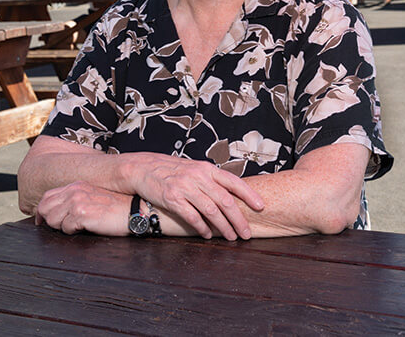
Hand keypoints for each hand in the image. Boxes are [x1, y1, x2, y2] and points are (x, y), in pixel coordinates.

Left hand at [34, 181, 129, 235]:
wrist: (136, 210)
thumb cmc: (118, 207)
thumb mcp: (94, 197)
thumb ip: (77, 199)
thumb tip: (60, 212)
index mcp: (76, 185)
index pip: (47, 197)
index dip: (42, 211)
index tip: (43, 221)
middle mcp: (74, 191)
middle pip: (44, 208)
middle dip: (49, 220)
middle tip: (62, 227)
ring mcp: (77, 201)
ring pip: (52, 220)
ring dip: (62, 227)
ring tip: (79, 227)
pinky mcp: (82, 214)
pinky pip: (65, 228)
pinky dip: (73, 232)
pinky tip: (87, 228)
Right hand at [126, 153, 263, 239]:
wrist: (144, 168)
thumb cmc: (172, 171)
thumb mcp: (194, 169)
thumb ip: (211, 180)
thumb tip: (231, 196)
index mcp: (207, 169)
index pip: (233, 181)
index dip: (249, 194)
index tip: (260, 207)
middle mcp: (198, 177)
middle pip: (225, 201)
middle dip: (239, 219)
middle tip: (246, 233)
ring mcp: (185, 187)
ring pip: (211, 210)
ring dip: (224, 227)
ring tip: (231, 237)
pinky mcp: (172, 198)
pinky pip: (192, 216)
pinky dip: (202, 228)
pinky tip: (208, 235)